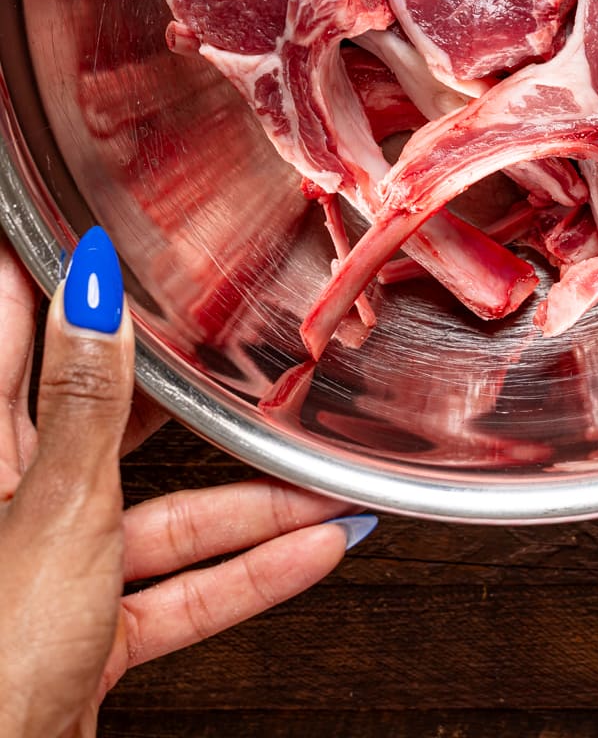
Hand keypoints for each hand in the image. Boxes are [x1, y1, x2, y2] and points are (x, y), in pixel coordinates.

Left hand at [0, 230, 375, 737]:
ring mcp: (51, 566)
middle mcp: (12, 499)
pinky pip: (177, 585)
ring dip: (245, 497)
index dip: (52, 267)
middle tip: (222, 320)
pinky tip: (310, 549)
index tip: (93, 216)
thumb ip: (88, 404)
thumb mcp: (58, 514)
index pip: (17, 328)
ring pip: (160, 508)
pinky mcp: (85, 629)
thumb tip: (93, 291)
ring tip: (319, 472)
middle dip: (176, 379)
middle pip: (102, 415)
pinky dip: (244, 571)